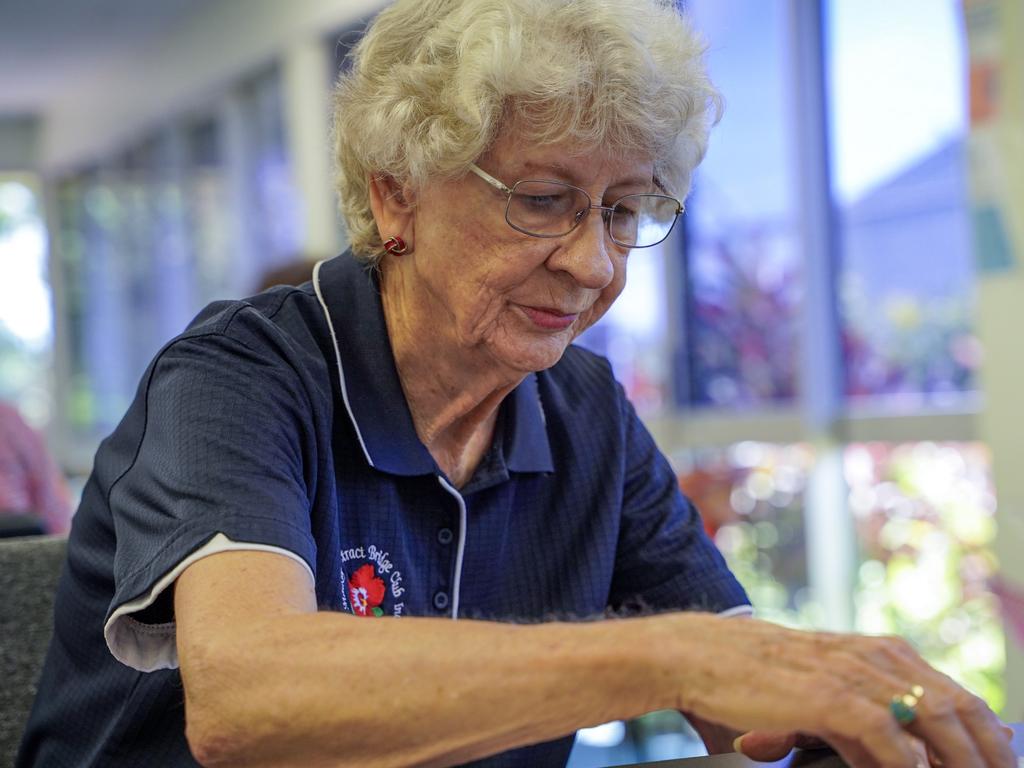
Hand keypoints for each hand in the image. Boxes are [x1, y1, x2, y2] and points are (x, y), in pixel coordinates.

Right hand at [654, 614, 1016, 766]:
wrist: (703, 654)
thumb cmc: (758, 676)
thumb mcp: (823, 696)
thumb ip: (865, 723)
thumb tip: (899, 760)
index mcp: (881, 652)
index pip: (957, 695)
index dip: (989, 735)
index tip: (1003, 764)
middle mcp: (877, 656)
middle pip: (959, 707)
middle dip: (989, 752)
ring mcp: (854, 673)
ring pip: (933, 719)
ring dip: (961, 760)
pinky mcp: (829, 695)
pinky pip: (885, 732)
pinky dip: (908, 760)